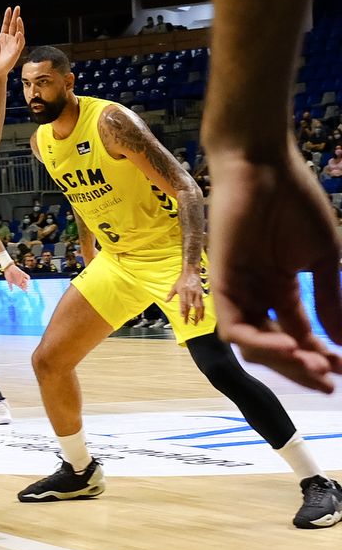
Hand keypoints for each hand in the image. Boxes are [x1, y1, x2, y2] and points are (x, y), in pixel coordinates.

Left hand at [0, 6, 25, 78]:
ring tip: (18, 18)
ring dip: (19, 25)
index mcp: (3, 37)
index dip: (8, 17)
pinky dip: (20, 38)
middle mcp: (10, 40)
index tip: (9, 9)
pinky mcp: (16, 51)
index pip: (7, 24)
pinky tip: (18, 33)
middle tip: (17, 8)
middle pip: (14, 26)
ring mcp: (14, 45)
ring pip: (19, 32)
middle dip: (16, 17)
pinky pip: (20, 43)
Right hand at [3, 262, 29, 290]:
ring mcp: (22, 277)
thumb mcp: (9, 281)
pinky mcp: (23, 273)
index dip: (24, 289)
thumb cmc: (7, 274)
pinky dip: (28, 278)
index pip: (22, 287)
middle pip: (25, 285)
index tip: (25, 291)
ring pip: (27, 281)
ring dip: (27, 283)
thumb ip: (10, 286)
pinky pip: (27, 277)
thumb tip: (11, 291)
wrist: (8, 268)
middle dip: (26, 287)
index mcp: (17, 283)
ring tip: (25, 284)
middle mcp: (20, 280)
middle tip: (25, 287)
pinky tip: (27, 280)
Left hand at [165, 266, 205, 324]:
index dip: (183, 310)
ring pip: (198, 306)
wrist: (191, 272)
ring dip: (198, 315)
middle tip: (188, 322)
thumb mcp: (174, 286)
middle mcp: (190, 293)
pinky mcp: (201, 294)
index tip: (183, 316)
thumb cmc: (182, 279)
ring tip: (197, 322)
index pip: (183, 303)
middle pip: (190, 306)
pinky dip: (203, 311)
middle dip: (189, 315)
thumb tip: (166, 301)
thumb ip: (170, 294)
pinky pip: (202, 304)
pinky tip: (202, 316)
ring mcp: (197, 294)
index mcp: (183, 292)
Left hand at [207, 143, 341, 392]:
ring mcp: (236, 291)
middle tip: (328, 381)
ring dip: (282, 360)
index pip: (297, 336)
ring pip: (252, 344)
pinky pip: (233, 326)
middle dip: (300, 367)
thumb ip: (329, 300)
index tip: (340, 373)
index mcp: (280, 290)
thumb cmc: (294, 204)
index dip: (317, 357)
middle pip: (274, 346)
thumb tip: (341, 341)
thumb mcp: (323, 259)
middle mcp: (255, 296)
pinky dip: (259, 342)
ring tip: (313, 367)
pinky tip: (289, 347)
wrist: (265, 168)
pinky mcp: (219, 283)